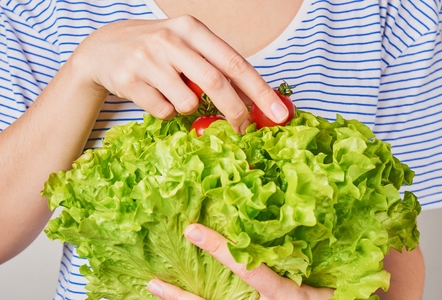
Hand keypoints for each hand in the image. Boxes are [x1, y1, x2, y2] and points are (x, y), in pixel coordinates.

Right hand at [73, 16, 288, 133]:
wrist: (102, 49)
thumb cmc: (155, 51)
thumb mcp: (185, 47)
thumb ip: (213, 67)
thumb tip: (250, 101)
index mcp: (191, 29)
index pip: (235, 62)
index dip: (260, 91)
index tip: (279, 114)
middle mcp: (170, 40)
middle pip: (216, 84)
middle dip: (235, 112)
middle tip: (244, 129)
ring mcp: (147, 59)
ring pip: (187, 103)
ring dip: (187, 108)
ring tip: (170, 92)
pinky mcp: (128, 79)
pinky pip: (163, 111)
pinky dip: (165, 111)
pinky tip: (152, 94)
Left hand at [147, 224, 334, 299]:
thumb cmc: (351, 289)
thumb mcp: (338, 270)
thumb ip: (318, 244)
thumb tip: (305, 207)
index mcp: (291, 295)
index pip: (251, 272)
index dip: (221, 250)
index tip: (193, 230)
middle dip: (183, 299)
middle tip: (154, 283)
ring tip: (157, 288)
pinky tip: (185, 294)